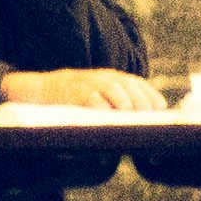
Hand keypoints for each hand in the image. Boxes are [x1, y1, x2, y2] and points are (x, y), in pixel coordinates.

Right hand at [1, 66, 164, 113]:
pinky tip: (107, 113)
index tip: (161, 107)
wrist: (40, 90)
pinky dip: (100, 104)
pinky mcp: (73, 92)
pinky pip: (89, 96)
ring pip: (111, 88)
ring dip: (123, 101)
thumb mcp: (96, 95)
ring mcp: (87, 83)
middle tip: (147, 115)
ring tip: (130, 114)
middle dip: (140, 100)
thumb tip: (137, 122)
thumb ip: (115, 103)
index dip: (149, 94)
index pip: (135, 83)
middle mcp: (101, 78)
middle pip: (127, 85)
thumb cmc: (73, 98)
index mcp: (110, 78)